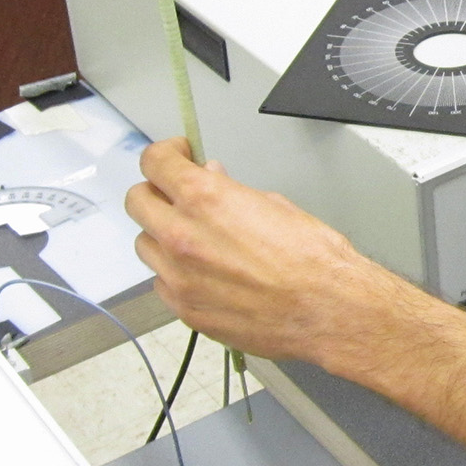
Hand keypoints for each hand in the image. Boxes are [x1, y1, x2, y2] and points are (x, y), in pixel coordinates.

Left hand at [124, 139, 411, 364]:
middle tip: (175, 194)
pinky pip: (162, 283)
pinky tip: (201, 271)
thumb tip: (213, 182)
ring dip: (161, 234)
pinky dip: (174, 273)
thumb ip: (231, 192)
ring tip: (192, 237)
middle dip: (155, 192)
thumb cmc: (314, 260)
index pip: (155, 162)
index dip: (164, 155)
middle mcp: (183, 237)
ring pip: (144, 244)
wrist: (328, 310)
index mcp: (206, 199)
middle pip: (137, 201)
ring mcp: (180, 277)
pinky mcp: (186, 310)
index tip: (175, 157)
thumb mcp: (274, 205)